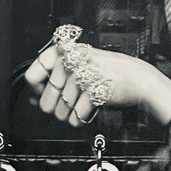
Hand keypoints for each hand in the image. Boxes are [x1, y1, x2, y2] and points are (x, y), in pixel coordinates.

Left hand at [25, 41, 170, 126]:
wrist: (138, 78)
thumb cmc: (108, 73)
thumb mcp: (78, 68)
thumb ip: (53, 80)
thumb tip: (32, 99)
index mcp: (64, 51)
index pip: (32, 76)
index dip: (37, 91)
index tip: (47, 91)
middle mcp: (71, 61)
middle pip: (45, 102)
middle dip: (57, 108)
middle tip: (72, 100)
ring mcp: (82, 75)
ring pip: (60, 113)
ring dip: (71, 114)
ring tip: (84, 101)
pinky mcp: (93, 91)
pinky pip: (75, 118)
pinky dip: (82, 119)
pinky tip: (90, 107)